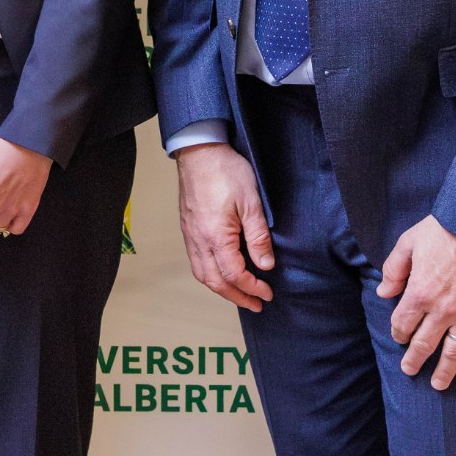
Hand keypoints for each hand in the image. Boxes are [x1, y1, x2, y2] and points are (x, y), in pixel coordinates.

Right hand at [173, 142, 275, 311]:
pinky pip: (195, 261)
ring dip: (221, 289)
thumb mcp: (251, 203)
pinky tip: (220, 273)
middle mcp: (199, 240)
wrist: (199, 151)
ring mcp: (190, 235)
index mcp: (216, 237)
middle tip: (255, 304)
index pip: (234, 275)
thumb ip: (258, 237)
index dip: (252, 288)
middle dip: (237, 297)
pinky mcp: (187, 228)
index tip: (267, 293)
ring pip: (202, 274)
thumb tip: (266, 265)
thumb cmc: (225, 171)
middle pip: (215, 282)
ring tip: (239, 295)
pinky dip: (209, 275)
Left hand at [378, 217, 455, 389]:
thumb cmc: (446, 230)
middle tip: (409, 370)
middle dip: (414, 359)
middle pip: (424, 344)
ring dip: (445, 371)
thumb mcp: (410, 242)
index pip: (403, 324)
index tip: (399, 336)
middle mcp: (442, 311)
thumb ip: (394, 269)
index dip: (398, 333)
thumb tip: (383, 293)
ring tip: (438, 385)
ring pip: (454, 353)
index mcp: (419, 293)